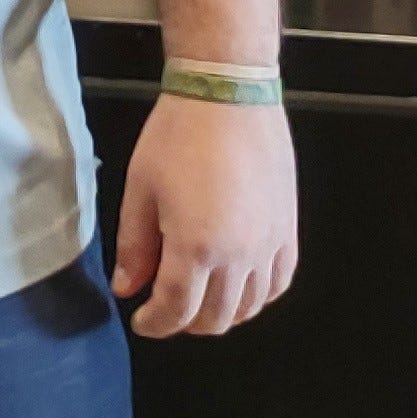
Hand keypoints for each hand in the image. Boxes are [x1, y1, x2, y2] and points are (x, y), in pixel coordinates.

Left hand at [110, 94, 297, 336]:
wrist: (228, 94)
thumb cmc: (177, 135)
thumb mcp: (141, 186)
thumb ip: (134, 245)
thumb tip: (127, 288)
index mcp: (195, 247)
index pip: (176, 310)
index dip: (155, 323)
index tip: (141, 320)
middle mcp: (238, 257)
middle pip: (215, 318)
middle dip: (185, 323)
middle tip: (165, 309)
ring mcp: (269, 247)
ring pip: (249, 308)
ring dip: (221, 314)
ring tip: (198, 297)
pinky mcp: (288, 231)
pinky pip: (278, 284)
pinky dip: (257, 296)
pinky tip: (239, 285)